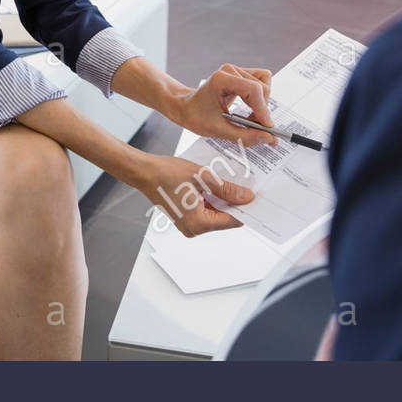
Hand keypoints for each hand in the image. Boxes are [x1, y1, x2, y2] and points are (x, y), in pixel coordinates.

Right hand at [131, 152, 253, 236]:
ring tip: (229, 183)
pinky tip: (217, 186)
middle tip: (246, 187)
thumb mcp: (202, 177)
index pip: (232, 220)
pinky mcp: (185, 218)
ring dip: (223, 200)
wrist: (144, 171)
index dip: (246, 209)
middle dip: (235, 203)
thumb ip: (227, 189)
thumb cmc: (166, 174)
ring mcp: (188, 225)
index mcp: (198, 223)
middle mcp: (193, 229)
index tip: (257, 199)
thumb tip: (246, 197)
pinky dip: (213, 200)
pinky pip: (205, 211)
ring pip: (215, 214)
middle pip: (224, 218)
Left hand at [172, 63, 275, 145]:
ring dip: (262, 105)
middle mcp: (230, 71)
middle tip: (256, 129)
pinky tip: (251, 110)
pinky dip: (261, 100)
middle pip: (262, 88)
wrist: (187, 108)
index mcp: (221, 79)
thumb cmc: (196, 116)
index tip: (267, 128)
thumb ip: (244, 136)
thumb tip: (268, 138)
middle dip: (262, 111)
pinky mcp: (241, 76)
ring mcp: (237, 72)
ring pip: (265, 86)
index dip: (262, 110)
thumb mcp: (218, 130)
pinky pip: (262, 84)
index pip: (252, 90)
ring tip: (252, 119)